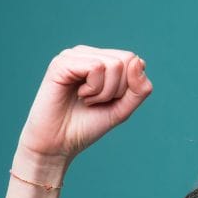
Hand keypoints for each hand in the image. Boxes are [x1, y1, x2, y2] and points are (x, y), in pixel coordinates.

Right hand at [16, 45, 152, 162]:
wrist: (58, 143)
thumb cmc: (87, 125)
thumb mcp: (123, 108)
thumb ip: (139, 88)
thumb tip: (138, 61)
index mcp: (101, 60)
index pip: (133, 60)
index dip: (129, 86)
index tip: (108, 100)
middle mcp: (87, 53)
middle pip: (126, 60)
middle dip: (117, 89)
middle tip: (96, 101)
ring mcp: (73, 56)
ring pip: (113, 64)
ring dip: (105, 92)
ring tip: (86, 100)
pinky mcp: (61, 63)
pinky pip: (96, 67)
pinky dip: (93, 89)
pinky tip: (79, 96)